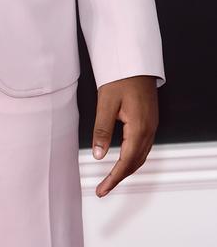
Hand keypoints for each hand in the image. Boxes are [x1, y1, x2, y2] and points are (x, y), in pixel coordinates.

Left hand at [92, 75, 157, 196]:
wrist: (135, 60)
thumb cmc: (120, 77)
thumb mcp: (106, 102)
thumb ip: (102, 130)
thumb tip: (98, 154)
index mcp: (139, 127)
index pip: (126, 161)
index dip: (113, 178)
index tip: (102, 189)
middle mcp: (149, 129)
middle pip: (136, 162)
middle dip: (119, 177)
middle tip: (103, 188)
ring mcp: (151, 125)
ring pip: (141, 155)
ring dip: (127, 169)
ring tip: (111, 178)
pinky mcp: (149, 120)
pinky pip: (144, 146)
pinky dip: (133, 157)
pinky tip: (124, 158)